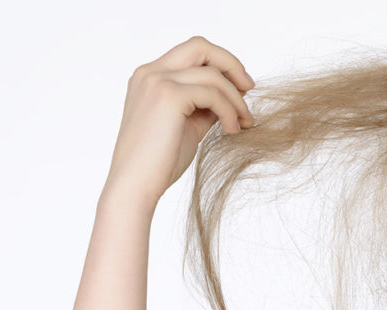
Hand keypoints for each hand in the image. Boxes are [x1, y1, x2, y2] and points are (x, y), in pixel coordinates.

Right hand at [102, 35, 255, 210]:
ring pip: (213, 74)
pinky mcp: (169, 95)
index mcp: (150, 77)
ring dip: (236, 99)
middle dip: (232, 65)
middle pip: (201, 46)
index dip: (221, 65)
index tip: (242, 88)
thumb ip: (205, 106)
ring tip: (243, 124)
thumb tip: (232, 96)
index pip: (193, 53)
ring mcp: (157, 81)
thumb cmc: (160, 162)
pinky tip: (232, 130)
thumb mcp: (188, 126)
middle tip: (250, 90)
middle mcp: (150, 72)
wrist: (136, 186)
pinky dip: (229, 111)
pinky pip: (213, 93)